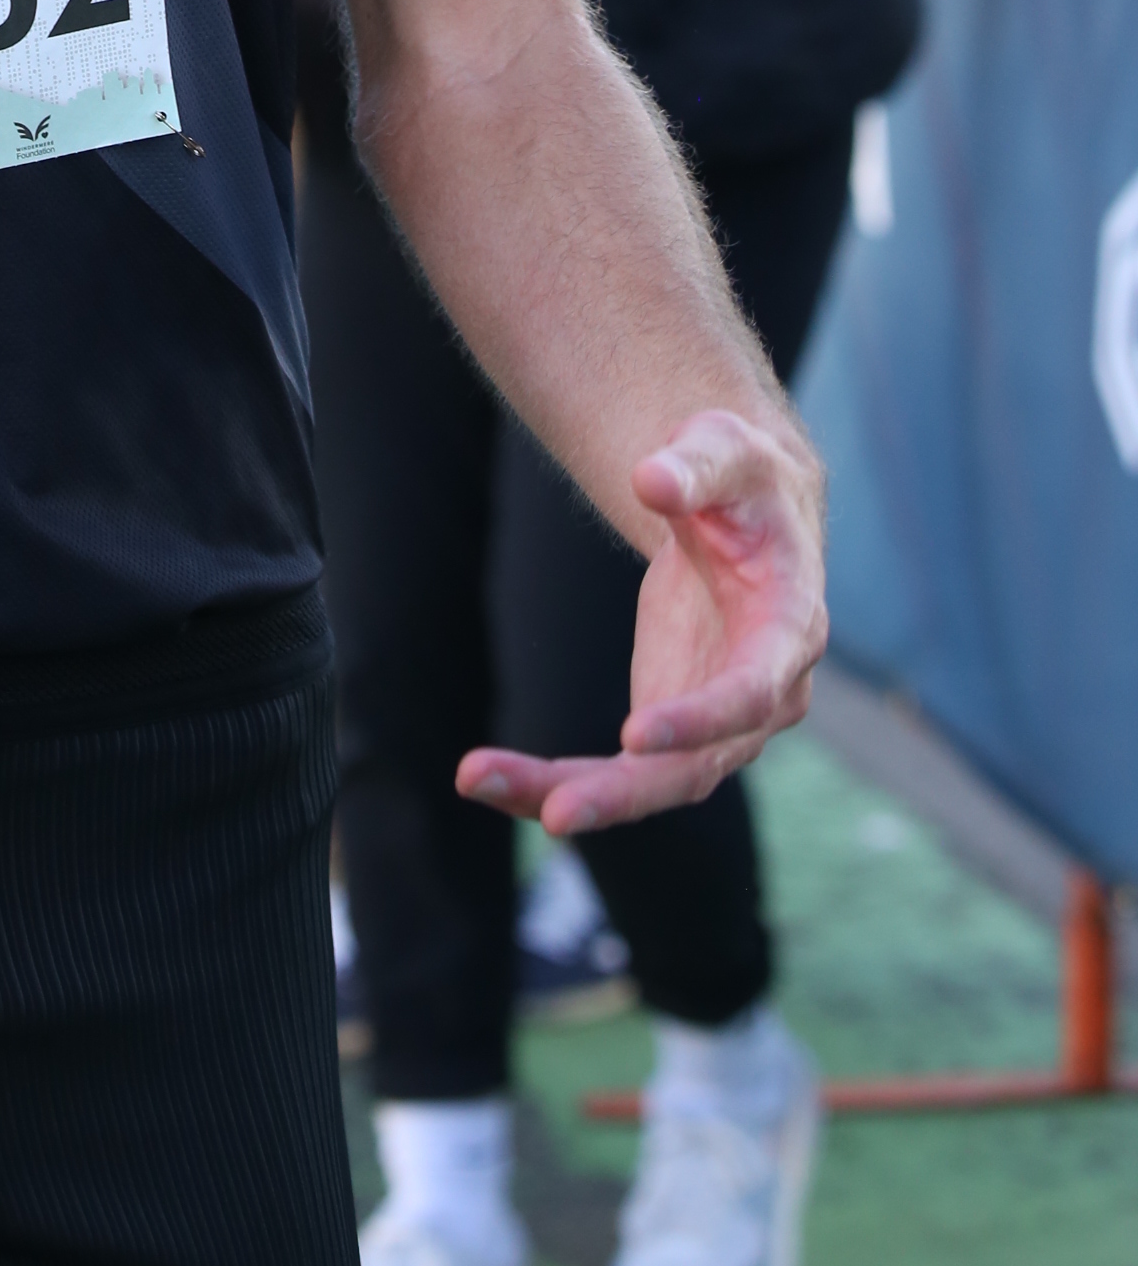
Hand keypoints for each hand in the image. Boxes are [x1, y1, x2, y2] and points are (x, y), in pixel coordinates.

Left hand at [456, 407, 825, 837]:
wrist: (745, 514)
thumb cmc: (740, 478)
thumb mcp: (725, 449)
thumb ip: (693, 466)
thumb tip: (649, 479)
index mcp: (789, 631)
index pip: (752, 692)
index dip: (702, 719)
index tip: (634, 735)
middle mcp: (763, 697)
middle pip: (695, 769)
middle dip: (623, 793)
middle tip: (553, 815)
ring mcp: (716, 724)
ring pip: (647, 784)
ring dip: (566, 793)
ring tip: (474, 779)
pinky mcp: (670, 728)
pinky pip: (616, 771)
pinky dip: (553, 779)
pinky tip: (487, 776)